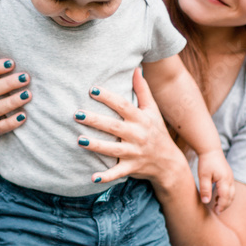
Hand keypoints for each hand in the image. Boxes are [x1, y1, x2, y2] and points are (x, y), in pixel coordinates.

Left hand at [75, 68, 184, 186]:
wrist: (169, 162)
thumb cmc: (156, 132)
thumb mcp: (153, 110)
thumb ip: (143, 90)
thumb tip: (136, 68)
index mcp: (141, 119)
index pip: (123, 105)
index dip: (108, 97)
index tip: (91, 89)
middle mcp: (137, 135)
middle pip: (114, 126)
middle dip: (95, 120)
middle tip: (76, 113)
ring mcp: (134, 153)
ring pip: (113, 149)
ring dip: (96, 145)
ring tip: (78, 140)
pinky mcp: (131, 168)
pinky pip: (117, 173)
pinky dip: (106, 176)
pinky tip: (91, 177)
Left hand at [197, 148, 234, 212]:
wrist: (210, 149)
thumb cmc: (206, 162)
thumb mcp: (203, 176)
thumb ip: (205, 189)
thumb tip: (205, 202)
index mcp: (224, 180)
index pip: (225, 197)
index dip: (221, 206)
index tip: (216, 212)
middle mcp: (230, 179)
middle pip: (231, 197)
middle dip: (225, 205)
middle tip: (217, 212)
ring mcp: (230, 177)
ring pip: (232, 193)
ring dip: (226, 201)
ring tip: (216, 206)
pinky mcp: (228, 176)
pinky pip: (230, 189)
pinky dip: (226, 195)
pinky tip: (216, 197)